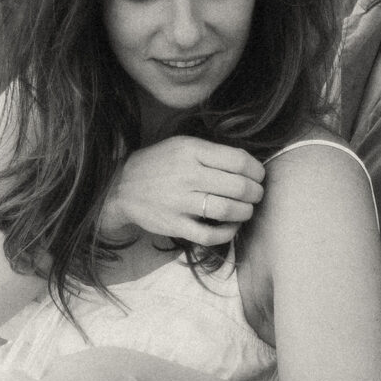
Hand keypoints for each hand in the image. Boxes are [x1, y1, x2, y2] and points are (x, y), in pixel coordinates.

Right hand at [101, 136, 264, 246]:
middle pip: (238, 187)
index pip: (239, 160)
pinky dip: (228, 232)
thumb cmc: (160, 164)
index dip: (257, 171)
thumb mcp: (182, 146)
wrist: (122, 186)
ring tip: (246, 210)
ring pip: (228, 210)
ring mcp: (180, 202)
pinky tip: (232, 226)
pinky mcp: (175, 225)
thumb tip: (250, 165)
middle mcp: (187, 175)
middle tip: (256, 195)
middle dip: (256, 193)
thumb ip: (212, 153)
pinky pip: (210, 235)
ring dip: (245, 212)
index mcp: (191, 151)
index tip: (259, 176)